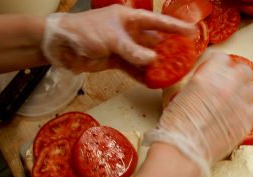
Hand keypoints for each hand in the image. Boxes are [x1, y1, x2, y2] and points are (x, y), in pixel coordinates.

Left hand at [41, 5, 195, 73]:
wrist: (61, 46)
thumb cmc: (84, 32)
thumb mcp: (111, 40)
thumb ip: (133, 51)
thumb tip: (153, 60)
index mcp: (128, 18)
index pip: (157, 22)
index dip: (174, 27)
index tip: (192, 32)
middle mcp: (128, 32)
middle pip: (153, 41)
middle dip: (169, 50)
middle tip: (186, 58)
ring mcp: (122, 47)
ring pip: (145, 57)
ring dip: (157, 66)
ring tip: (173, 74)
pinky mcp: (115, 61)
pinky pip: (133, 69)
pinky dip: (142, 76)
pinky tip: (153, 82)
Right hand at [143, 53, 252, 176]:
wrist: (184, 149)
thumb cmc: (176, 126)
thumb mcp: (183, 95)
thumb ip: (200, 85)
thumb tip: (208, 85)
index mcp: (208, 75)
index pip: (223, 59)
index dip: (221, 66)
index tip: (220, 72)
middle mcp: (227, 85)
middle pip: (244, 70)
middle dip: (239, 77)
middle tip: (233, 86)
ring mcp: (239, 103)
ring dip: (245, 94)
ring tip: (237, 103)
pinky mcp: (246, 121)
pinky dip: (249, 112)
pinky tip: (240, 116)